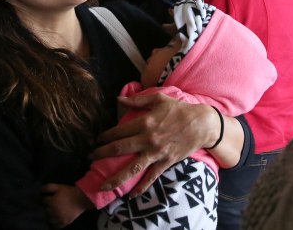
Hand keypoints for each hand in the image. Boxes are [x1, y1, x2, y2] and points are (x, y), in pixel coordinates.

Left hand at [41, 183, 92, 228]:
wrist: (81, 199)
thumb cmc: (69, 192)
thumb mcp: (58, 187)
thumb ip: (48, 188)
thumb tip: (40, 191)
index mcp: (51, 202)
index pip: (43, 201)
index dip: (45, 198)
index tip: (46, 197)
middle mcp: (53, 212)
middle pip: (45, 210)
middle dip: (47, 206)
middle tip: (50, 204)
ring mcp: (58, 218)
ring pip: (48, 219)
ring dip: (48, 215)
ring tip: (51, 212)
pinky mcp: (63, 223)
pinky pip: (55, 226)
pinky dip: (53, 224)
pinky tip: (54, 220)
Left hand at [92, 93, 217, 196]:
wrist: (202, 124)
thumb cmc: (180, 109)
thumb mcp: (158, 99)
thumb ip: (137, 99)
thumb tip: (118, 99)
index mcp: (145, 122)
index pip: (119, 131)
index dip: (105, 136)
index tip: (96, 140)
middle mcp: (148, 139)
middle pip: (120, 149)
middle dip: (102, 154)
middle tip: (90, 158)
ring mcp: (157, 153)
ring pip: (133, 168)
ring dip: (116, 178)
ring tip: (102, 185)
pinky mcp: (166, 162)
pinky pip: (151, 177)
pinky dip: (141, 187)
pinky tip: (132, 195)